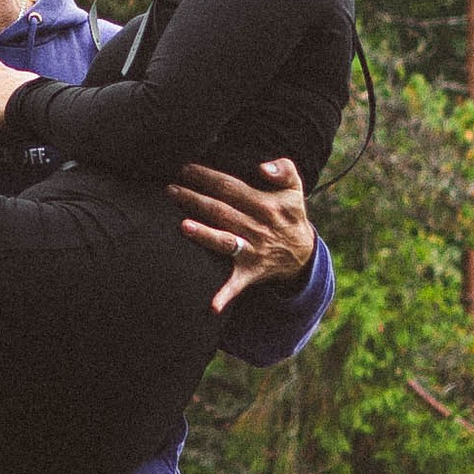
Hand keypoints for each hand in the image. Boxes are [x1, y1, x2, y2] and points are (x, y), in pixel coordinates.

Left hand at [169, 156, 316, 314]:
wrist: (303, 254)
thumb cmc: (290, 214)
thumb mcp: (295, 188)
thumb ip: (285, 169)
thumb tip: (262, 167)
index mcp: (267, 205)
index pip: (231, 187)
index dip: (208, 177)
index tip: (186, 169)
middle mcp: (258, 227)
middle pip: (221, 211)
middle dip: (194, 199)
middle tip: (170, 190)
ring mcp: (253, 251)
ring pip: (224, 241)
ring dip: (204, 235)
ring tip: (182, 225)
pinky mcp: (250, 272)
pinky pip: (236, 284)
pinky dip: (225, 295)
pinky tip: (212, 306)